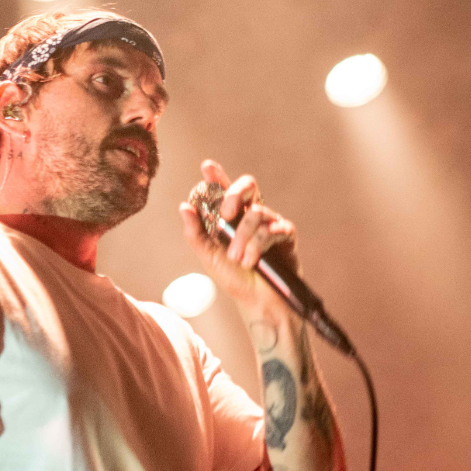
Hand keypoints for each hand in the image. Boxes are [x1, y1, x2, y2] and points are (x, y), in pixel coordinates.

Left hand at [179, 159, 298, 305]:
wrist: (257, 303)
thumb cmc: (234, 279)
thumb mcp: (209, 256)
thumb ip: (196, 233)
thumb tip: (184, 207)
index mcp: (232, 216)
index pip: (224, 189)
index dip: (217, 175)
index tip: (207, 167)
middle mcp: (251, 214)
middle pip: (248, 185)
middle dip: (234, 194)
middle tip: (225, 215)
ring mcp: (270, 222)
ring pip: (256, 213)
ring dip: (242, 238)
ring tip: (236, 259)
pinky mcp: (286, 234)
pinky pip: (271, 230)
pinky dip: (257, 246)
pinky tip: (250, 262)